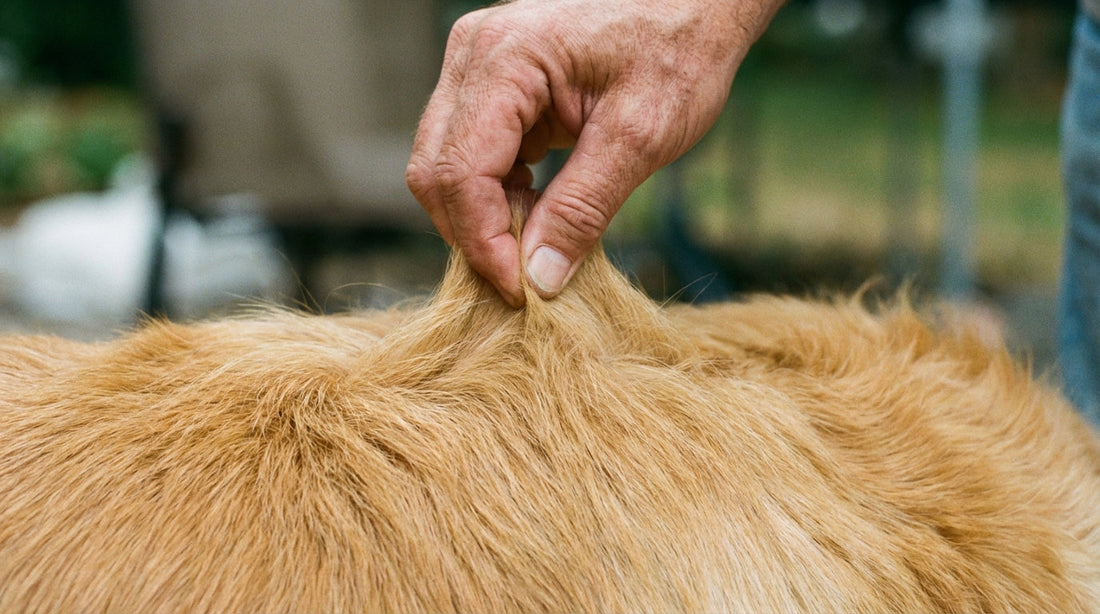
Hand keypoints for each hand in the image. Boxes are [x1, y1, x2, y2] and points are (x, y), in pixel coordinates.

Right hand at [406, 0, 783, 305]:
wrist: (696, 3)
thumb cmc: (679, 50)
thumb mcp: (642, 136)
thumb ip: (584, 208)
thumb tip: (538, 279)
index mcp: (506, 58)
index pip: (460, 172)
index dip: (482, 242)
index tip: (520, 292)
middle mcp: (473, 56)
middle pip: (436, 172)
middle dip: (474, 234)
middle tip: (525, 280)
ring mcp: (476, 68)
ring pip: (444, 167)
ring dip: (482, 218)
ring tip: (536, 246)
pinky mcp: (490, 85)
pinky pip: (468, 154)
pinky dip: (494, 194)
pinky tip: (535, 212)